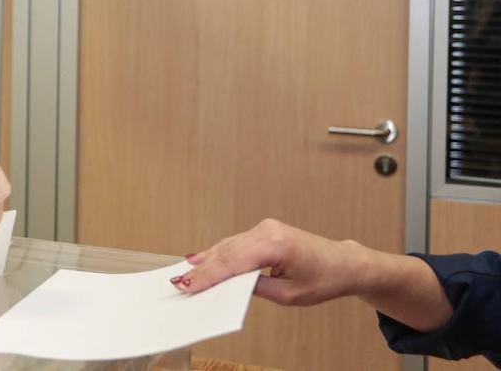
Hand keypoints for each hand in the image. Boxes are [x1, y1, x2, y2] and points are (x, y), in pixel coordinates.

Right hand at [172, 218, 363, 304]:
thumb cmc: (324, 279)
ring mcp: (265, 228)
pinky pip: (236, 242)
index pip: (232, 262)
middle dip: (202, 268)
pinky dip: (220, 253)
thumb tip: (228, 285)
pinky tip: (203, 258)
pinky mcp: (265, 230)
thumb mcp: (289, 295)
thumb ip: (256, 288)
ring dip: (207, 259)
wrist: (344, 263)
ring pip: (228, 245)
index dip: (208, 275)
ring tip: (186, 272)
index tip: (189, 284)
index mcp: (275, 245)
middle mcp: (267, 231)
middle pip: (226, 252)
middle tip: (180, 281)